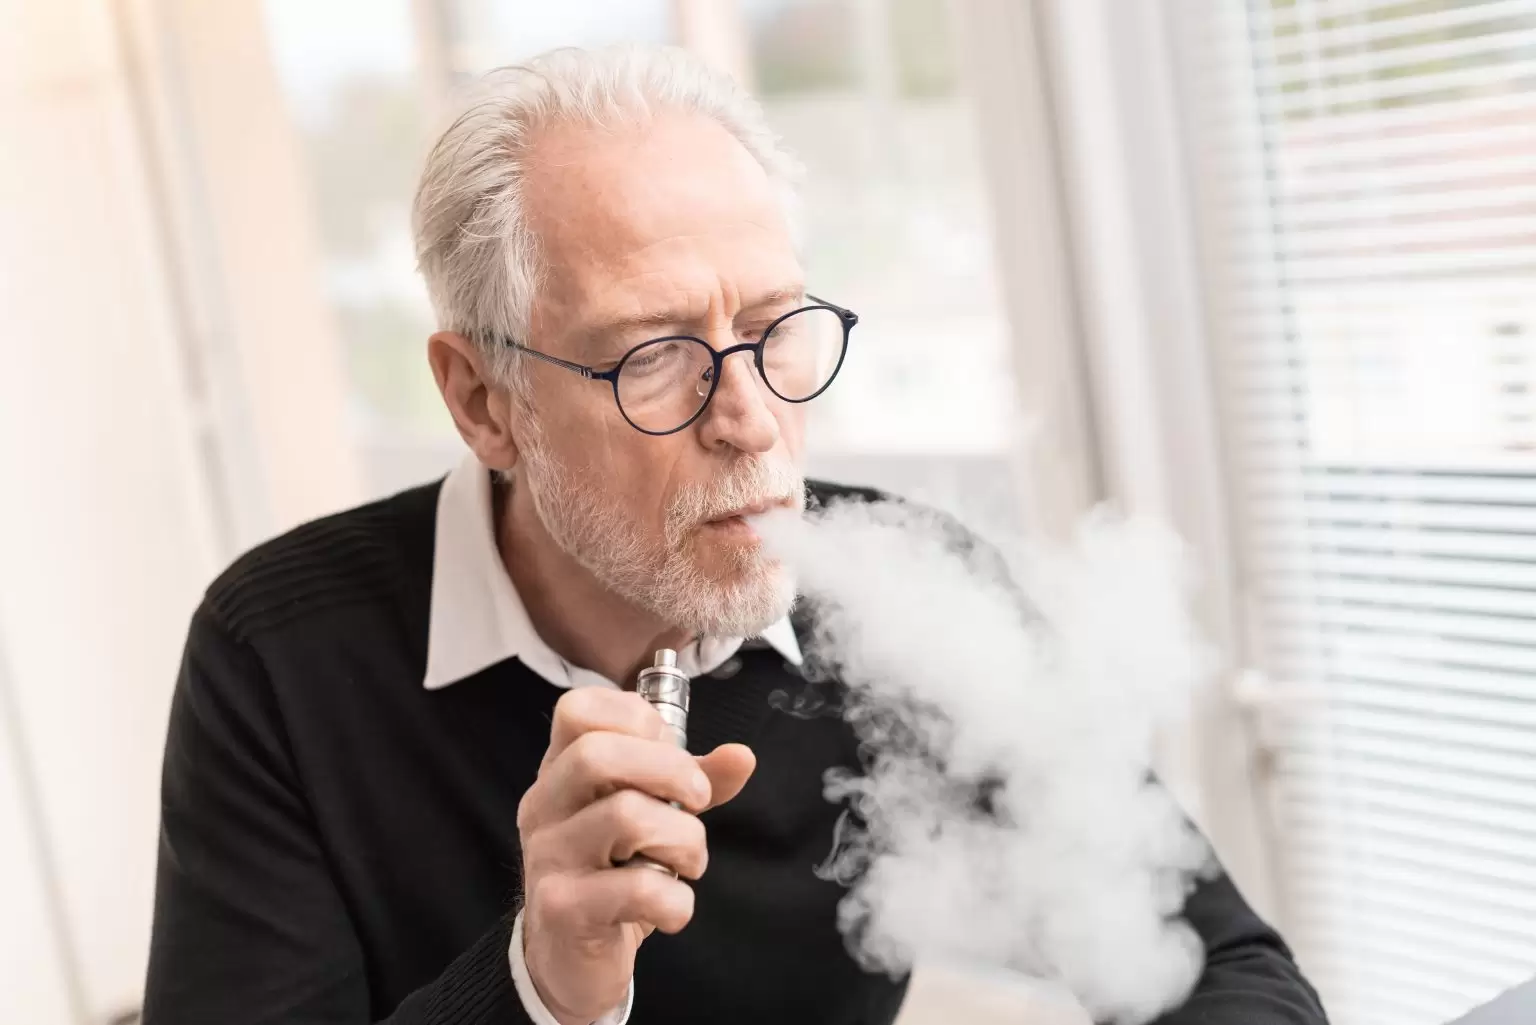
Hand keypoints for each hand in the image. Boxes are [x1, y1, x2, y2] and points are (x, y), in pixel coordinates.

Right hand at [517, 687, 755, 1024]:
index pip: (578, 708)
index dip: (639, 720)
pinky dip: (675, 900)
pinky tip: (672, 908)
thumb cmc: (613, 876)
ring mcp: (548, 856)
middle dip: (671, 771)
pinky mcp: (562, 908)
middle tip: (699, 803)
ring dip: (684, 840)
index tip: (672, 753)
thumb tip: (742, 756)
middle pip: (597, 754)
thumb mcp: (653, 816)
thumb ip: (694, 781)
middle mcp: (544, 806)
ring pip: (626, 816)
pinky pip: (635, 888)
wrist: (569, 962)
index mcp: (560, 771)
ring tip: (688, 863)